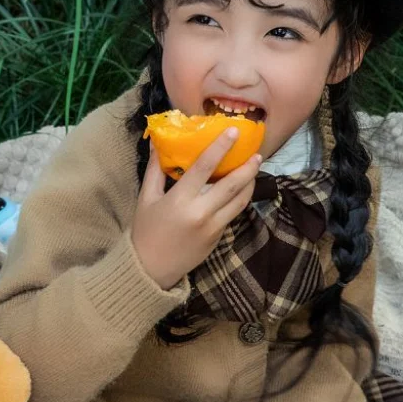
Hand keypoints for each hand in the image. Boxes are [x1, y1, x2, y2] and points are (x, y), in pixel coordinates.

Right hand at [131, 127, 262, 289]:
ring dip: (250, 184)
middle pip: (232, 185)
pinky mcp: (218, 238)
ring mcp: (212, 227)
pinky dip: (238, 200)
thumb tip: (158, 142)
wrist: (150, 269)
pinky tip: (239, 191)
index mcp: (180, 200)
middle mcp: (200, 213)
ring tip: (253, 170)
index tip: (234, 132)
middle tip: (257, 153)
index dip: (221, 147)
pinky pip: (232, 214)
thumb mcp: (146, 198)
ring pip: (240, 201)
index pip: (204, 167)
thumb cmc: (145, 232)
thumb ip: (155, 170)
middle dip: (248, 167)